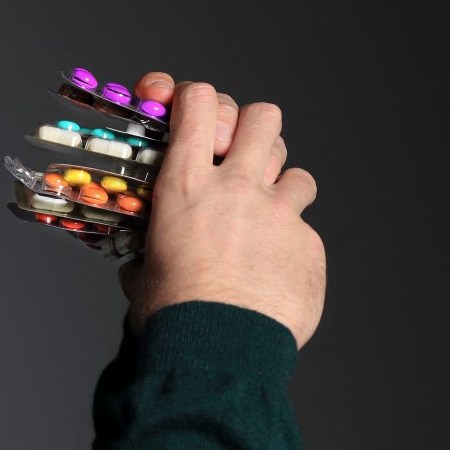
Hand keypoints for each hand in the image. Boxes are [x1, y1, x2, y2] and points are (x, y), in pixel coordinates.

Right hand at [119, 77, 325, 348]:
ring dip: (282, 188)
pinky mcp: (309, 245)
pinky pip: (307, 229)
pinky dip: (292, 244)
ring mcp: (279, 214)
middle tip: (241, 156)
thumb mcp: (143, 269)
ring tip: (266, 218)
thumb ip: (148, 252)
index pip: (198, 101)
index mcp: (184, 185)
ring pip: (297, 171)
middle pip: (262, 116)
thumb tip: (140, 266)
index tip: (191, 110)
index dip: (196, 97)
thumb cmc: (172, 314)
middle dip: (253, 129)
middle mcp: (235, 187)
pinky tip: (274, 271)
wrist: (219, 351)